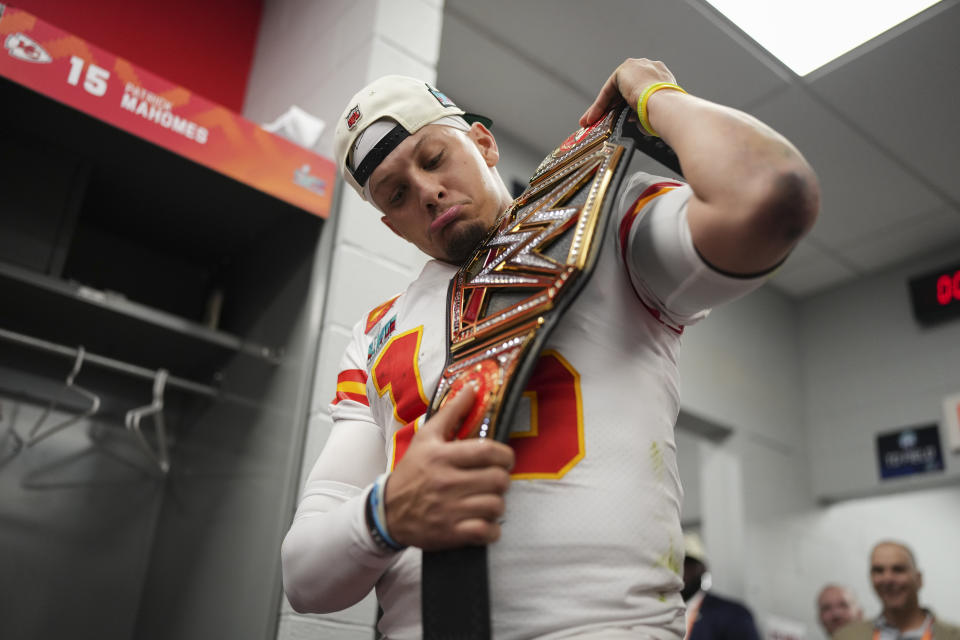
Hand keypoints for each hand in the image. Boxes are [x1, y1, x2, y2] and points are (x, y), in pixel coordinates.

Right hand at [384, 386, 514, 549]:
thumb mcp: (426, 437)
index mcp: (442, 456)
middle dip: (502, 479)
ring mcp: (449, 510)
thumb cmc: (412, 470)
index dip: (505, 454)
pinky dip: (492, 529)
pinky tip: (484, 521)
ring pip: (496, 506)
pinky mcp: (451, 533)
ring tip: (487, 499)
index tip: (504, 458)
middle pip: (498, 480)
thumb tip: (472, 387)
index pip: (487, 451)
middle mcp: (447, 483)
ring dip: (497, 503)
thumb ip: (451, 412)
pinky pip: (487, 532)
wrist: (388, 511)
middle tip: (493, 479)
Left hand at [579, 58, 677, 126]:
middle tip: (600, 121)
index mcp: (661, 77)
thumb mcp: (656, 112)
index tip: (622, 117)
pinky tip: (592, 117)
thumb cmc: (665, 112)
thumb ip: (643, 112)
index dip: (628, 105)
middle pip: (624, 89)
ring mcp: (636, 66)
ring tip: (592, 122)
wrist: (665, 104)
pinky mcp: (623, 71)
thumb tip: (633, 118)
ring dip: (602, 107)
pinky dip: (599, 105)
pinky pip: (608, 91)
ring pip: (614, 90)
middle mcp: (649, 68)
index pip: (639, 89)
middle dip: (611, 107)